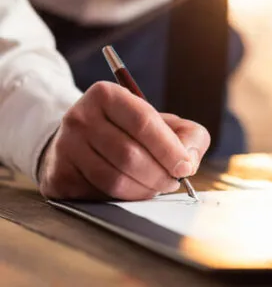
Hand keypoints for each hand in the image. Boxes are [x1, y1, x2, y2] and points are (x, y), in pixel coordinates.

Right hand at [38, 82, 209, 199]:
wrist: (83, 143)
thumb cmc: (132, 133)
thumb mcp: (164, 123)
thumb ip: (189, 136)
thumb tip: (189, 162)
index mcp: (106, 95)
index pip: (143, 122)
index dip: (169, 149)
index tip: (185, 167)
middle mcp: (79, 117)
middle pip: (129, 155)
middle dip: (159, 175)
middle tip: (172, 182)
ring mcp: (64, 147)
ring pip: (114, 180)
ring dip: (144, 190)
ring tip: (156, 187)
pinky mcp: (58, 176)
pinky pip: (99, 196)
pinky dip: (124, 200)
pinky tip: (132, 191)